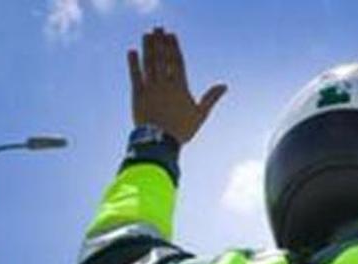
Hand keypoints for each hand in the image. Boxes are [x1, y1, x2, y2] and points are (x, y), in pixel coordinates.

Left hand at [128, 27, 225, 143]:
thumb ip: (211, 98)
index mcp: (180, 88)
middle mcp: (164, 85)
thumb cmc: (182, 130)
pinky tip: (132, 52)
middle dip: (160, 42)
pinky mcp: (138, 95)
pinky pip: (135, 76)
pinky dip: (133, 63)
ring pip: (149, 64)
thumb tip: (224, 86)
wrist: (160, 142)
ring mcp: (150, 89)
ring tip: (146, 35)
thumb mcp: (200, 114)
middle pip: (162, 58)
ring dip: (148, 47)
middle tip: (158, 28)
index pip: (177, 62)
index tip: (171, 35)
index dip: (173, 47)